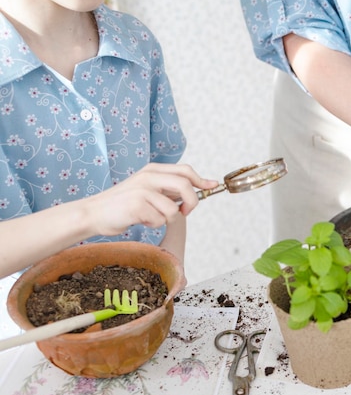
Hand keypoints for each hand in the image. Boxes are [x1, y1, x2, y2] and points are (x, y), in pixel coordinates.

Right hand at [84, 163, 217, 235]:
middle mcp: (149, 177)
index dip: (201, 180)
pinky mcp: (137, 205)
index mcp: (152, 170)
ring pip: (173, 208)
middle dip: (192, 202)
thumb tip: (200, 187)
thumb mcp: (147, 189)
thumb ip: (169, 188)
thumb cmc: (123, 204)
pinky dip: (154, 224)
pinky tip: (141, 220)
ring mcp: (142, 190)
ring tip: (151, 217)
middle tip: (185, 212)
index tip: (212, 187)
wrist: (93, 213)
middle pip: (185, 186)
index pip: (185, 171)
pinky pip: (160, 220)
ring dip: (167, 218)